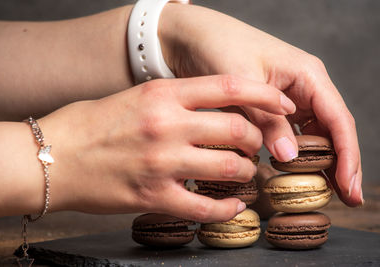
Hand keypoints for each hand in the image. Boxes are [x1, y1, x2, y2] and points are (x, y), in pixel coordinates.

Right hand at [41, 75, 294, 221]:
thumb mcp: (135, 98)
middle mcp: (167, 125)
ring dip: (244, 173)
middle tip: (254, 148)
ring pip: (228, 168)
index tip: (282, 104)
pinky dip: (226, 209)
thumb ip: (174, 101)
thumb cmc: (91, 124)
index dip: (265, 95)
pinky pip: (205, 206)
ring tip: (243, 174)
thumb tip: (213, 110)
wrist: (50, 157)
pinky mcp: (153, 196)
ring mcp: (161, 162)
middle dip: (255, 141)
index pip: (230, 87)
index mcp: (163, 94)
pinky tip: (232, 207)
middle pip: (237, 130)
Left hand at [160, 4, 361, 206]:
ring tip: (325, 191)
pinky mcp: (270, 107)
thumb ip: (266, 120)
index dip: (347, 155)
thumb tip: (290, 157)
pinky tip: (294, 172)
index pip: (338, 119)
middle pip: (332, 130)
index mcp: (307, 75)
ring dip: (320, 162)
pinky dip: (294, 153)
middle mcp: (303, 87)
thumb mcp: (243, 82)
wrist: (193, 37)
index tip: (349, 186)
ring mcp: (288, 97)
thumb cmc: (219, 46)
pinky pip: (289, 133)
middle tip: (348, 198)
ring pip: (312, 134)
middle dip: (341, 164)